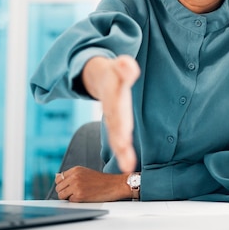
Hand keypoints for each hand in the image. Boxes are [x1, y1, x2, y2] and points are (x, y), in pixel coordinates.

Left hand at [54, 166, 130, 201]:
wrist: (114, 185)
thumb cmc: (101, 180)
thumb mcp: (85, 172)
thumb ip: (72, 175)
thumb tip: (57, 178)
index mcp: (76, 169)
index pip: (59, 178)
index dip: (62, 184)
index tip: (68, 187)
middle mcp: (74, 176)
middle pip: (58, 187)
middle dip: (64, 191)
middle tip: (74, 193)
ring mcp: (76, 186)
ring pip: (61, 195)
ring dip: (68, 197)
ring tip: (79, 195)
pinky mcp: (79, 196)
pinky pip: (69, 201)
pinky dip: (75, 201)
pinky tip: (84, 198)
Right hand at [82, 55, 139, 172]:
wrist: (99, 79)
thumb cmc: (112, 75)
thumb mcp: (117, 68)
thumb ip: (124, 68)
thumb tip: (126, 62)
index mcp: (113, 97)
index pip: (117, 110)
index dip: (120, 123)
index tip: (124, 138)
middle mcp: (112, 112)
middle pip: (116, 127)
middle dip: (120, 140)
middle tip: (125, 154)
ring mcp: (114, 120)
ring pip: (116, 137)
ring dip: (122, 151)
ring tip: (128, 166)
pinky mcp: (117, 125)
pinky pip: (120, 141)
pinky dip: (123, 154)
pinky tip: (129, 166)